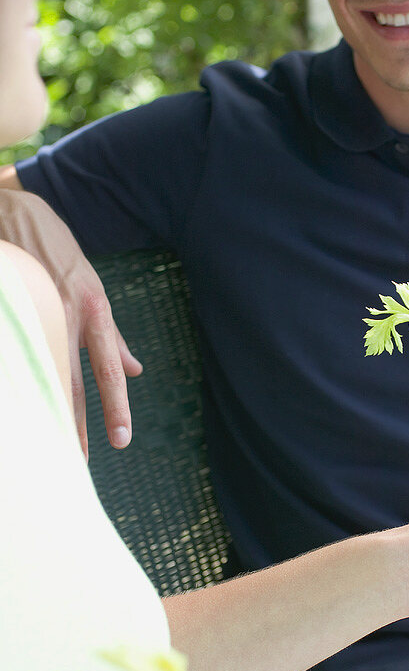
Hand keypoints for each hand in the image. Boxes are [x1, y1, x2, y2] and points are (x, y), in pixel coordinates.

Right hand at [0, 187, 139, 455]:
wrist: (15, 210)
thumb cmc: (57, 257)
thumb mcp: (92, 291)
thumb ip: (111, 336)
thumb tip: (134, 371)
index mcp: (93, 311)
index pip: (106, 369)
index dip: (114, 406)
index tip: (120, 441)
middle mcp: (67, 310)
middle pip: (72, 376)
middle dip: (76, 421)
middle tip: (77, 460)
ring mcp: (34, 304)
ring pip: (40, 364)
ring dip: (42, 402)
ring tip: (41, 438)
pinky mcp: (9, 297)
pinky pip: (10, 343)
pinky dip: (13, 371)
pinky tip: (14, 397)